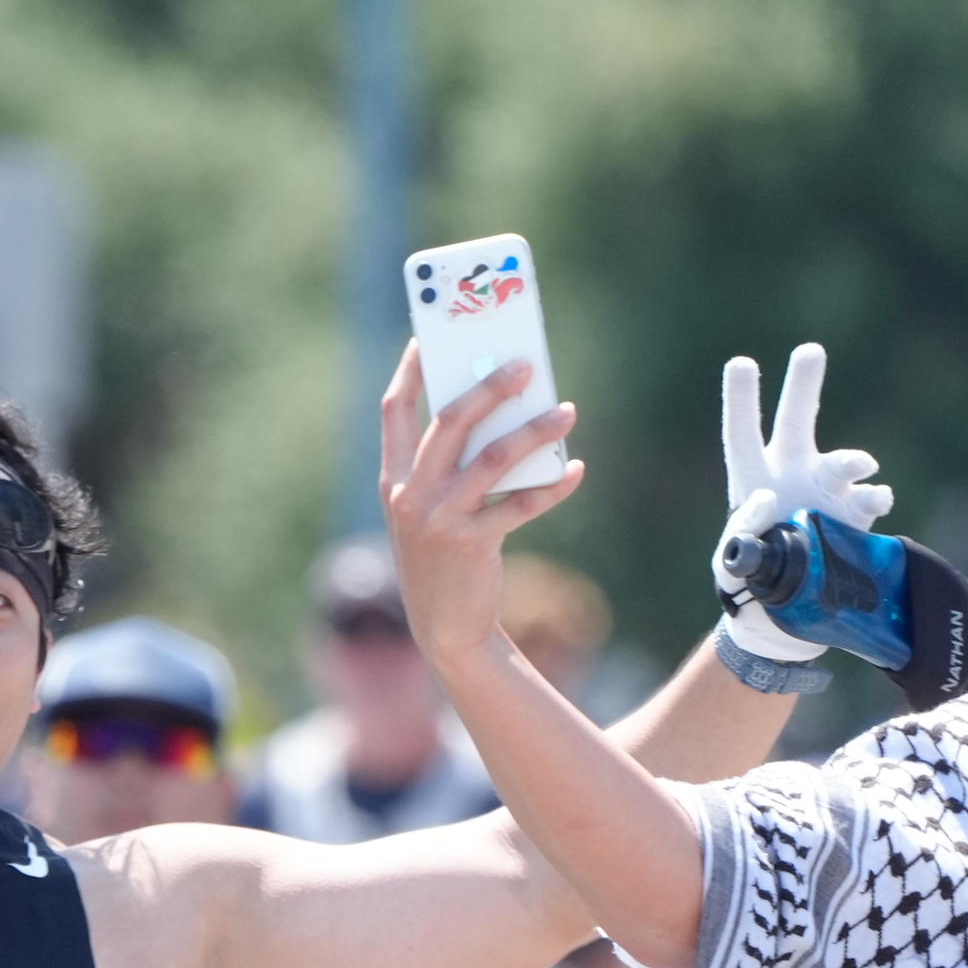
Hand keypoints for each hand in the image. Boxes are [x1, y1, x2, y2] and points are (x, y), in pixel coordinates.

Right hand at [379, 342, 583, 665]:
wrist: (447, 631)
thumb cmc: (444, 560)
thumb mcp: (431, 511)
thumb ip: (450, 468)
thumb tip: (503, 415)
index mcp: (392, 480)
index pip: (394, 411)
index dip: (413, 371)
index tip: (431, 336)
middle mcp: (409, 495)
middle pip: (449, 422)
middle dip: (488, 386)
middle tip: (526, 364)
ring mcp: (438, 519)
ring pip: (492, 457)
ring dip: (535, 431)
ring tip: (567, 412)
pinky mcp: (471, 543)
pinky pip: (521, 504)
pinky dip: (553, 486)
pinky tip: (576, 470)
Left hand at [714, 343, 894, 663]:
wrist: (786, 620)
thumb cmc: (748, 589)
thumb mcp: (731, 567)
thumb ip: (741, 535)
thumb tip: (766, 499)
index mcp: (754, 480)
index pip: (742, 435)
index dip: (741, 401)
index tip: (741, 362)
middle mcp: (793, 474)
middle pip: (798, 421)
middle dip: (804, 385)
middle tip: (809, 350)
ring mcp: (828, 494)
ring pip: (844, 461)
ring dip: (851, 460)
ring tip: (859, 466)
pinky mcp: (855, 519)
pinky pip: (872, 498)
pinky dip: (876, 497)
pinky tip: (872, 504)